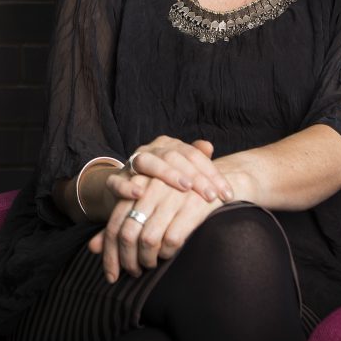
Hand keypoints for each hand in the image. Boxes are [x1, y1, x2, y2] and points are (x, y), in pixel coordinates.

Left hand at [88, 176, 222, 281]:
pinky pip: (172, 239)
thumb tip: (92, 248)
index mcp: (136, 188)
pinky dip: (168, 252)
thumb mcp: (146, 204)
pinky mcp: (192, 206)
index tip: (111, 276)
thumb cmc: (175, 196)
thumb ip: (121, 225)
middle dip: (127, 261)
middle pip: (126, 235)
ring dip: (147, 260)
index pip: (114, 226)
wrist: (216, 179)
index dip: (110, 254)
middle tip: (133, 272)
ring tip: (151, 265)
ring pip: (148, 240)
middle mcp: (150, 191)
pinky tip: (170, 254)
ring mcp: (171, 197)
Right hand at [105, 136, 233, 203]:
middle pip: (174, 157)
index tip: (226, 194)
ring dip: (167, 174)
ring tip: (184, 187)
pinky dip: (127, 186)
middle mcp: (151, 150)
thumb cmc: (163, 183)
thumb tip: (209, 145)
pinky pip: (117, 181)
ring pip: (148, 162)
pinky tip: (138, 194)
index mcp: (169, 146)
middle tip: (211, 196)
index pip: (193, 155)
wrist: (127, 191)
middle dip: (195, 177)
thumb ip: (197, 159)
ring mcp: (131, 163)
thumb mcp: (182, 172)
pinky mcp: (115, 180)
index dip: (212, 174)